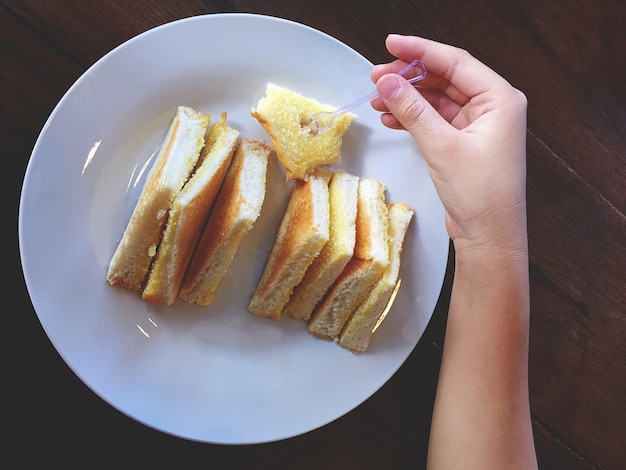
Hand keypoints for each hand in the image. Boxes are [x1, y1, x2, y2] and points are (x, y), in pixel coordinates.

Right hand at [372, 35, 527, 255]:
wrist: (488, 235)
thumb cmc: (480, 194)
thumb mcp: (441, 146)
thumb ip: (412, 110)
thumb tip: (388, 83)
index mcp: (499, 98)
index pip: (455, 62)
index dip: (420, 50)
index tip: (391, 44)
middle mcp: (492, 107)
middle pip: (444, 78)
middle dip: (409, 77)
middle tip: (376, 77)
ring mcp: (478, 125)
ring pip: (437, 100)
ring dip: (407, 99)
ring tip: (377, 100)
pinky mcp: (465, 143)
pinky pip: (436, 120)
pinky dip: (414, 118)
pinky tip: (391, 118)